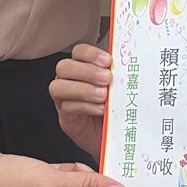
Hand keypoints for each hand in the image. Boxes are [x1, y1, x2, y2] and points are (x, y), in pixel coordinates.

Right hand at [49, 44, 111, 159]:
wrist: (119, 134)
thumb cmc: (119, 107)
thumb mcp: (121, 87)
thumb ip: (119, 74)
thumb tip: (127, 64)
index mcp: (84, 67)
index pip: (78, 51)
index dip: (90, 54)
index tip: (108, 61)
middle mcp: (70, 80)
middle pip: (64, 67)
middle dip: (86, 72)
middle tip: (107, 79)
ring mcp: (64, 98)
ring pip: (58, 86)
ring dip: (83, 89)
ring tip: (103, 96)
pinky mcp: (66, 117)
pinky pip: (66, 107)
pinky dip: (85, 106)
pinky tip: (100, 109)